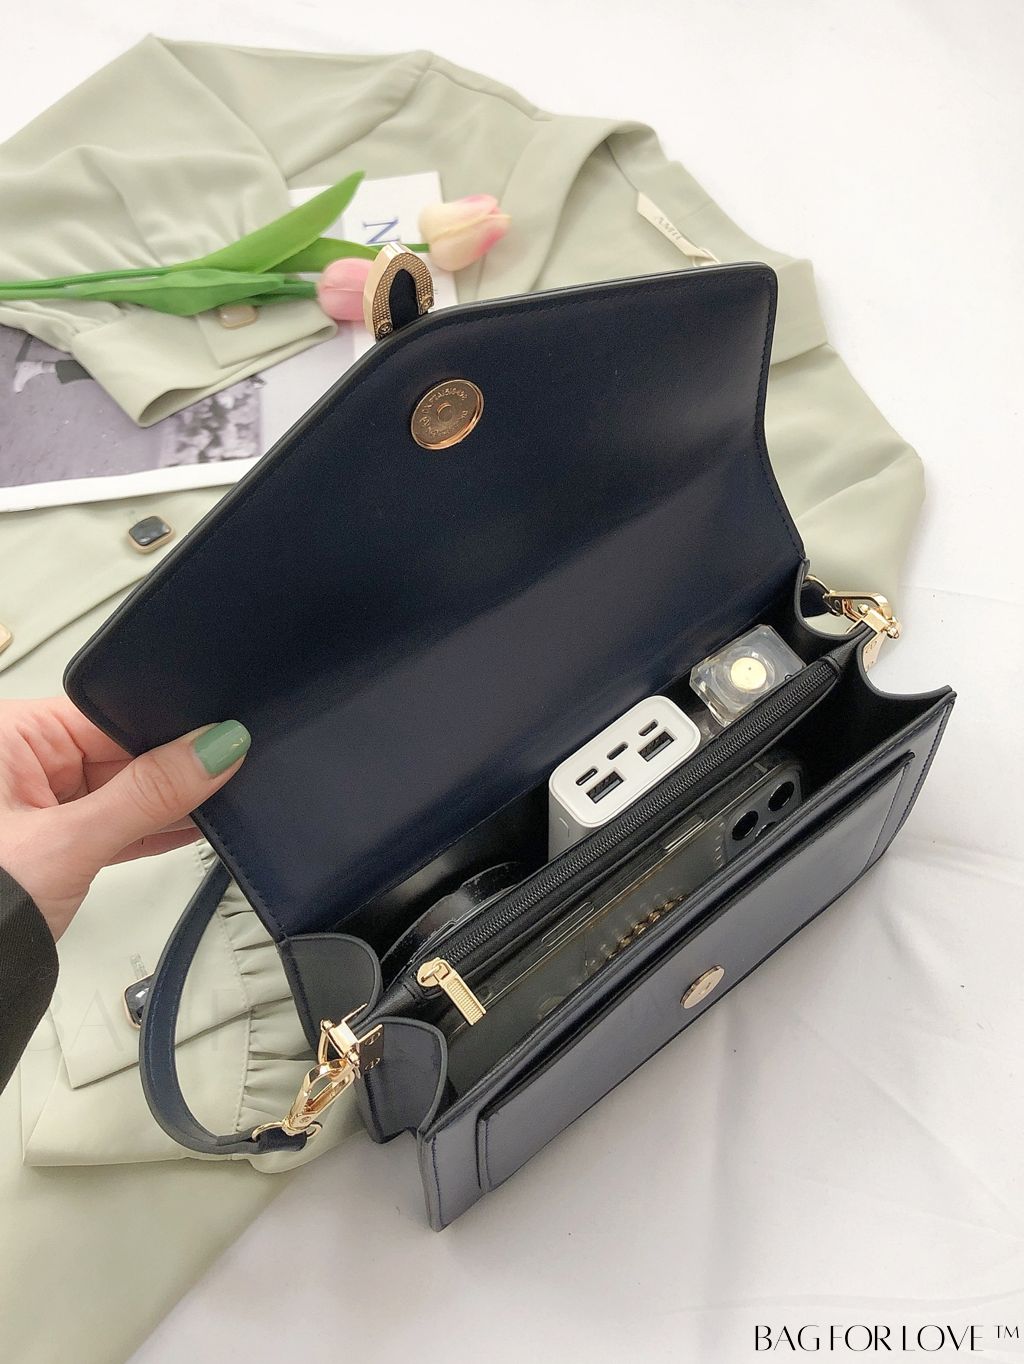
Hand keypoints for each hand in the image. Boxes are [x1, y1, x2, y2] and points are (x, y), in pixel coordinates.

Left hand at [0, 697, 249, 941]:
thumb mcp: (70, 843)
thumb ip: (149, 795)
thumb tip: (216, 749)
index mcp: (7, 735)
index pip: (108, 715)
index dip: (167, 728)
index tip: (224, 741)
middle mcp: (18, 761)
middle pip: (120, 750)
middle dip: (172, 770)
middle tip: (229, 780)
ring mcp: (33, 802)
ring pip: (120, 789)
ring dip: (163, 805)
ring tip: (215, 808)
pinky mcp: (50, 840)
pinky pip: (112, 822)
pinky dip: (147, 831)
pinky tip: (190, 829)